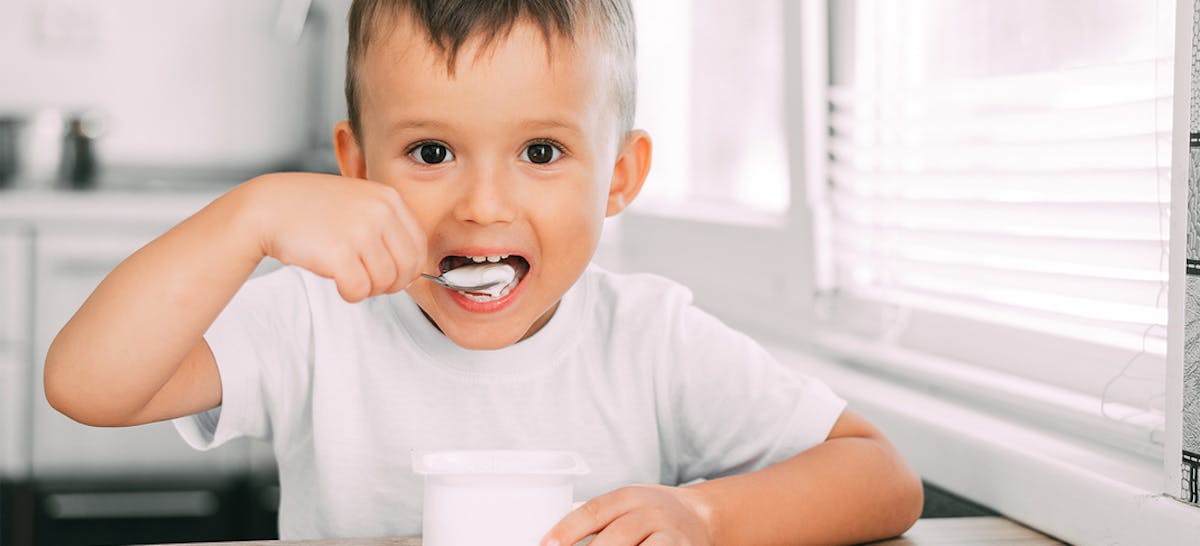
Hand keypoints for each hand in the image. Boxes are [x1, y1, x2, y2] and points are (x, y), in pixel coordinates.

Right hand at [242, 173, 426, 301]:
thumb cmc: (310, 209)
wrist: (267, 206)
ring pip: (384, 282)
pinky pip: (360, 290)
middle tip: (370, 282)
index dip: (408, 269)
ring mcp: (360, 232)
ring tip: (349, 277)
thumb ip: (387, 227)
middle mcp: (379, 212)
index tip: (392, 275)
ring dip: (368, 289)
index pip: (419, 246)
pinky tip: (337, 282)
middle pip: (407, 268)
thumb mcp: (358, 202)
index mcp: (388, 198)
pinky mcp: (339, 254)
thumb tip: (414, 268)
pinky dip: (350, 294)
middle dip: (391, 284)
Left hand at [542, 485, 713, 545]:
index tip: (546, 545)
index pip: (593, 511)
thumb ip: (597, 516)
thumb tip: (554, 536)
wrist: (702, 517)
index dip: (567, 530)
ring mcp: (670, 534)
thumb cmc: (652, 514)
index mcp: (629, 497)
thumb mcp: (626, 504)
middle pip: (616, 535)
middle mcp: (651, 512)